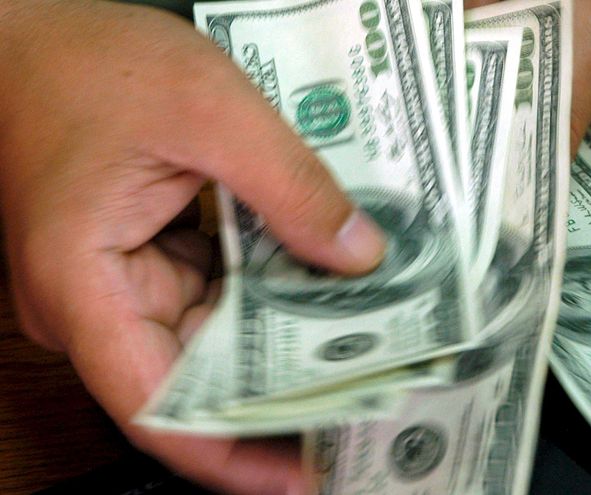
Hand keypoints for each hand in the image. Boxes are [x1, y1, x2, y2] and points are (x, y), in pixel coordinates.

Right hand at [0, 1, 384, 493]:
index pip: (155, 408)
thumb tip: (359, 258)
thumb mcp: (210, 108)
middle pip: (194, 380)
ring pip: (208, 341)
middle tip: (362, 403)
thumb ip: (292, 187)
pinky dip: (262, 296)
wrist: (23, 32)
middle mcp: (93, 303)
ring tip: (360, 352)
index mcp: (82, 283)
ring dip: (279, 342)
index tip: (305, 476)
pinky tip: (321, 292)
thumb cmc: (87, 61)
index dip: (231, 457)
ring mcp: (115, 285)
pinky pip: (208, 296)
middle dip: (278, 394)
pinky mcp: (139, 260)